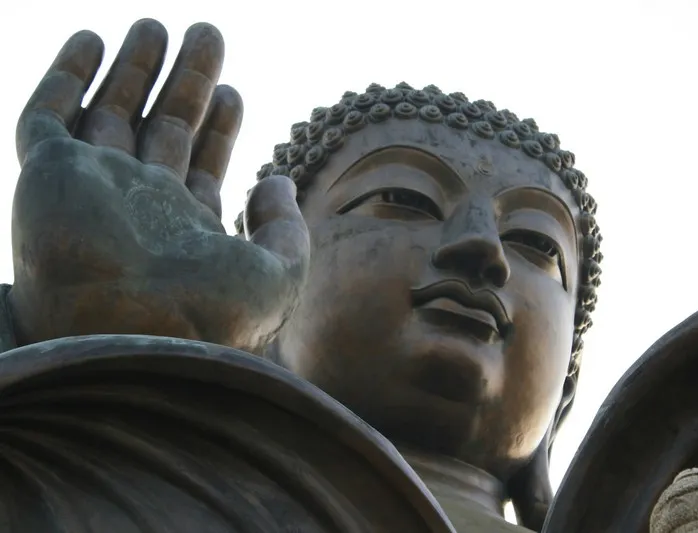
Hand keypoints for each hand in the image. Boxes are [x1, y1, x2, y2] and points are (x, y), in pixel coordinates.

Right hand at [10, 20, 308, 352]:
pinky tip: (93, 40)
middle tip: (209, 33)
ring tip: (159, 25)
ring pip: (111, 113)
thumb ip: (286, 228)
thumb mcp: (278, 276)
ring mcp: (91, 190)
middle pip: (162, 128)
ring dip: (134, 68)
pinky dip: (67, 77)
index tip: (232, 91)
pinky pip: (46, 116)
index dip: (218, 126)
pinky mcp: (47, 176)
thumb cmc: (211, 317)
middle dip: (185, 81)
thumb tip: (277, 179)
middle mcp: (138, 208)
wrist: (131, 336)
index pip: (202, 163)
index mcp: (187, 231)